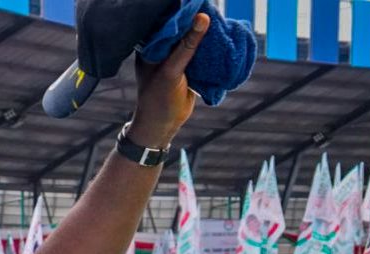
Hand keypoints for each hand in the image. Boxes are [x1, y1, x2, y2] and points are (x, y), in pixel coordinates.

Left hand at [129, 12, 209, 148]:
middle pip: (180, 28)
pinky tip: (218, 37)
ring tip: (218, 20)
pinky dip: (207, 47)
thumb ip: (187, 45)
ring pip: (190, 39)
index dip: (182, 11)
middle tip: (212, 9)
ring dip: (203, 33)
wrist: (163, 126)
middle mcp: (161, 49)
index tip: (199, 2)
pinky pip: (198, 52)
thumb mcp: (172, 70)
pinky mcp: (186, 67)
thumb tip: (202, 17)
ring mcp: (174, 58)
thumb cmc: (159, 99)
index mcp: (151, 46)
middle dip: (194, 20)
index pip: (167, 22)